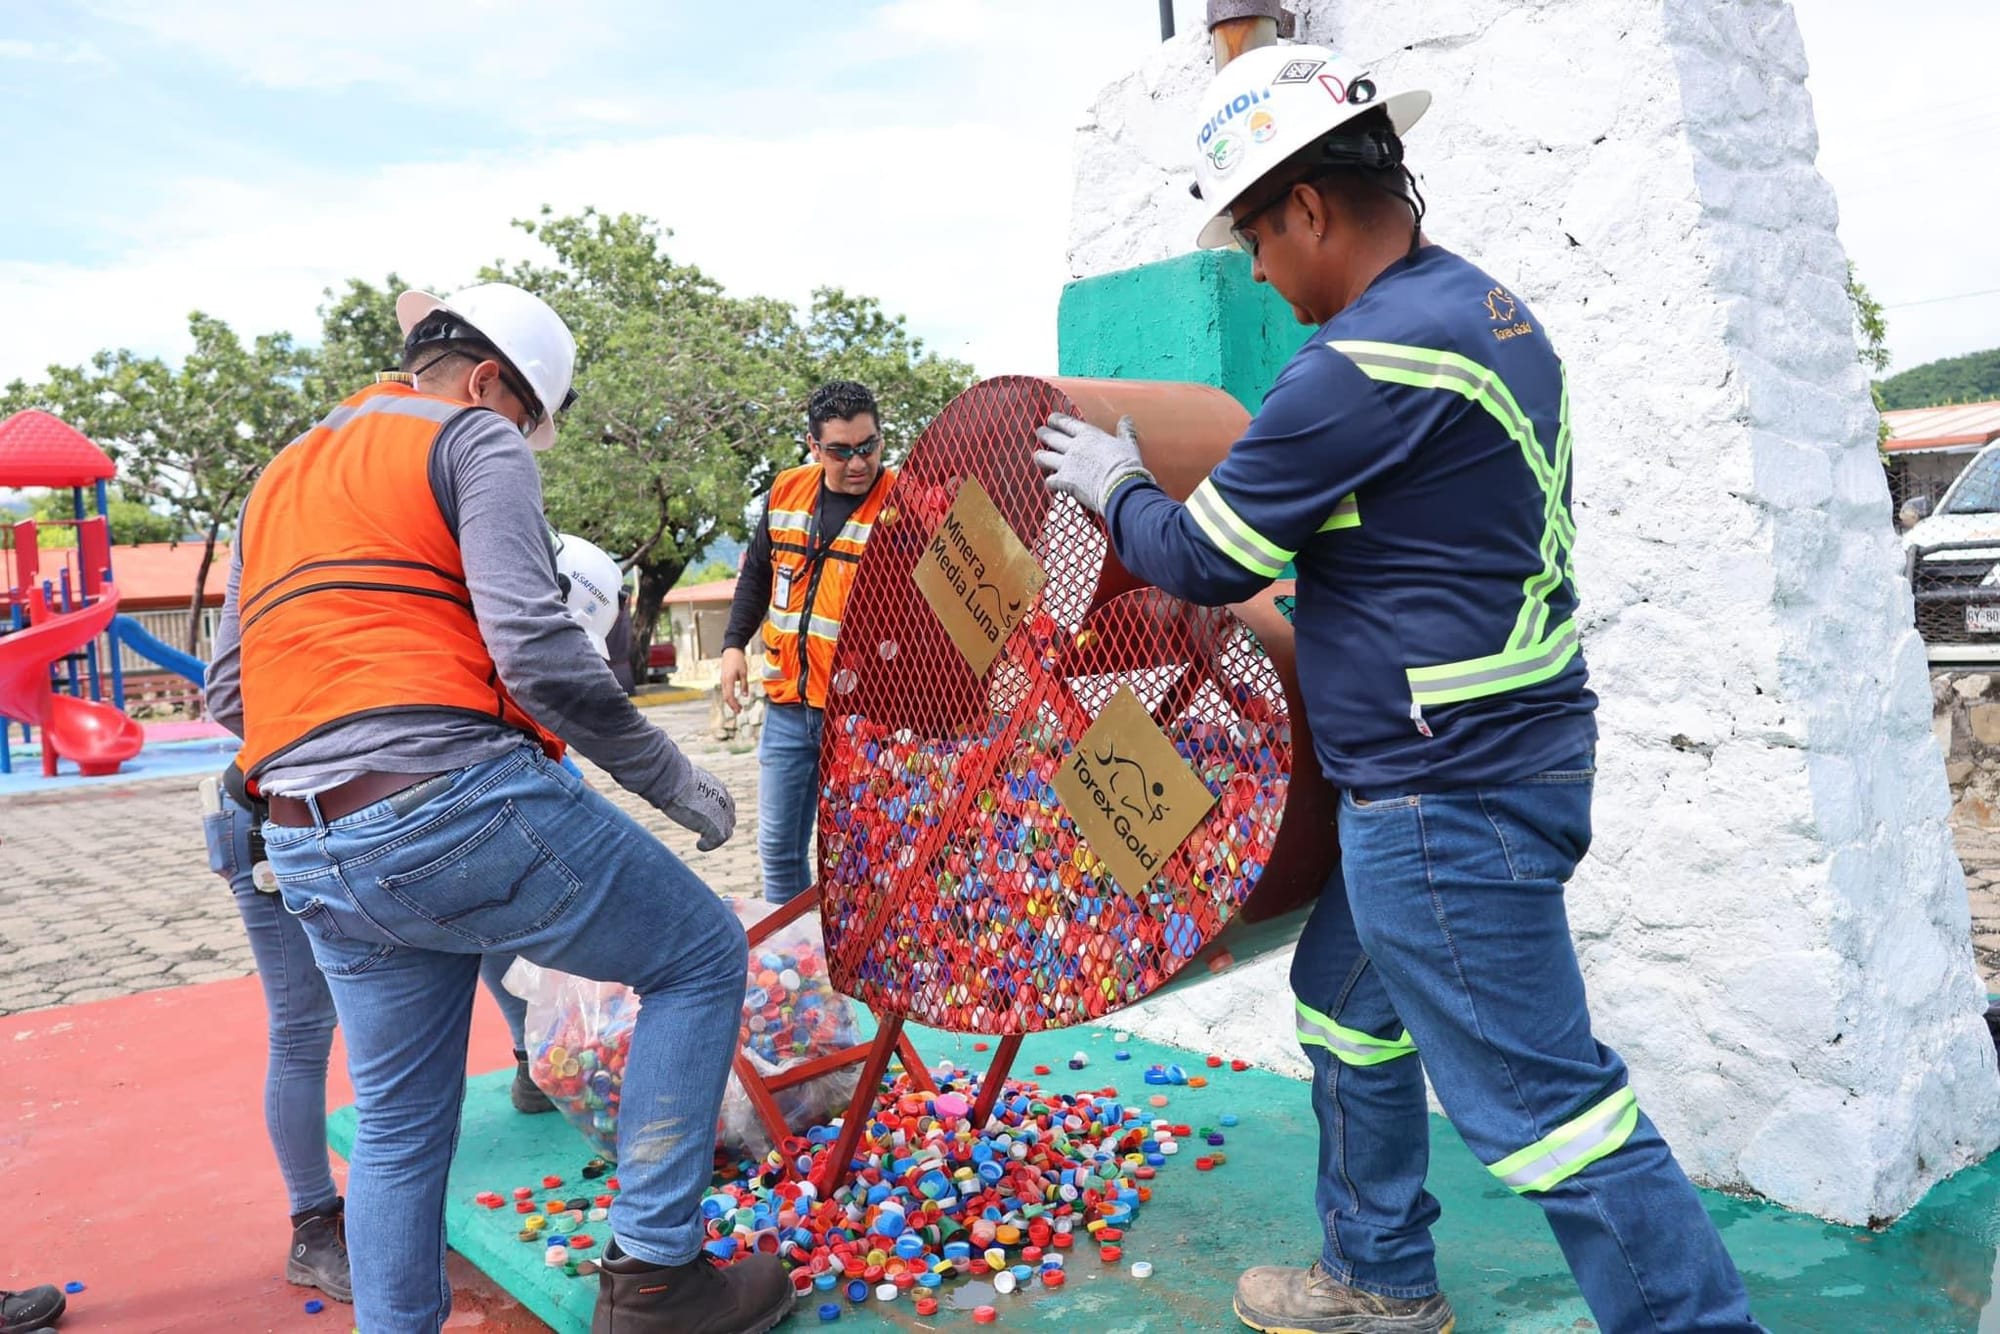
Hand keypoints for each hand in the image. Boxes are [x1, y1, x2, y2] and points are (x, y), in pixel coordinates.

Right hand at [664, 765, 735, 851]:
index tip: (707, 818)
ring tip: (702, 841)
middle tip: (705, 832)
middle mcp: (725, 801)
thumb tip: (671, 788)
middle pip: (729, 819)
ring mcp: (722, 815)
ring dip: (714, 838)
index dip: (719, 814)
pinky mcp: (716, 827)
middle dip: (719, 826)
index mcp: (719, 788)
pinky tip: (698, 845)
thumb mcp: (686, 779)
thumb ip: (688, 787)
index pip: (727, 805)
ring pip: (726, 832)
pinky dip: (708, 845)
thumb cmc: (673, 777)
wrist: (674, 780)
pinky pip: (716, 841)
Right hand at [719, 647, 748, 714]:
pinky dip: (729, 696)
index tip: (739, 710)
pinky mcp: (723, 678)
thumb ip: (744, 685)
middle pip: (726, 697)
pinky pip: (725, 690)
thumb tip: (745, 696)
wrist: (731, 650)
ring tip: (737, 706)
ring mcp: (722, 680)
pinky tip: (734, 698)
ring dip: (730, 701)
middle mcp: (724, 681)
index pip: (730, 696)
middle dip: (732, 705)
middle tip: (739, 711)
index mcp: (728, 680)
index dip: (734, 705)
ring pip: (725, 694)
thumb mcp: (744, 673)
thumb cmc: (738, 660)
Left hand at [1033, 413, 1153, 515]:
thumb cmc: (1127, 466)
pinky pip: (1049, 481)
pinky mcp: (1064, 481)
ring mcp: (1067, 464)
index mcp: (1089, 435)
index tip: (1051, 418)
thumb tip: (1127, 419)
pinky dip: (1049, 482)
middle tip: (1040, 432)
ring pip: (1044, 457)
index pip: (1066, 423)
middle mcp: (1074, 447)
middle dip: (1044, 434)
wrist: (1121, 487)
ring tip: (1039, 457)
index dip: (1056, 420)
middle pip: (1051, 437)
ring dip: (1040, 457)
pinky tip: (1051, 484)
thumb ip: (1125, 431)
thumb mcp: (1128, 445)